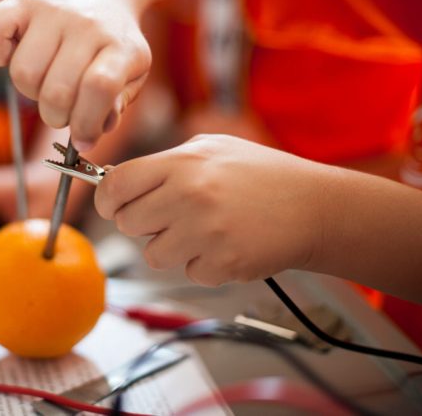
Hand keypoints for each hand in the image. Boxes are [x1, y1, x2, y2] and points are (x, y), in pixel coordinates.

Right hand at [0, 0, 150, 149]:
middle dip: (56, 116)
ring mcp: (52, 9)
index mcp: (120, 46)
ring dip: (30, 91)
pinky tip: (15, 54)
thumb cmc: (111, 41)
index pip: (99, 88)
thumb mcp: (130, 72)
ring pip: (23, 75)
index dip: (85, 123)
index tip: (82, 140)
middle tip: (63, 108)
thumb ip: (114, 105)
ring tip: (45, 79)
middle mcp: (86, 24)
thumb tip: (87, 136)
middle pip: (56, 92)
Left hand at [94, 135, 331, 285]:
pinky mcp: (222, 264)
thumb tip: (117, 182)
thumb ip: (164, 163)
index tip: (111, 204)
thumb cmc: (262, 174)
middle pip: (127, 223)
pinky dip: (202, 263)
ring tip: (203, 228)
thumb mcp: (211, 149)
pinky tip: (226, 243)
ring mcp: (205, 234)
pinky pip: (187, 271)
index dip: (106, 198)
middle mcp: (189, 197)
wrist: (314, 206)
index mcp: (182, 164)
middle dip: (142, 222)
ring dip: (171, 246)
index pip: (116, 185)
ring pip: (152, 254)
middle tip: (168, 215)